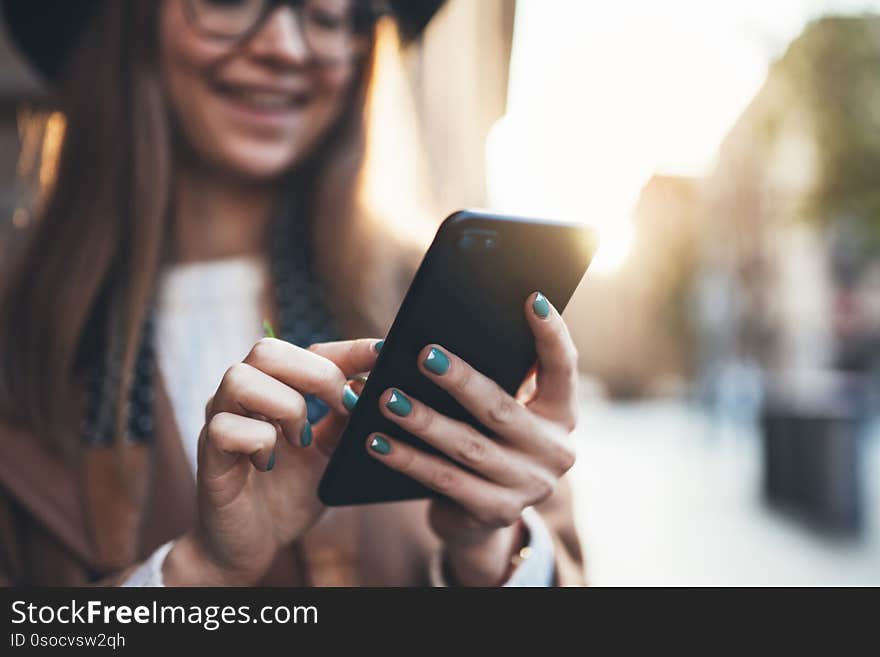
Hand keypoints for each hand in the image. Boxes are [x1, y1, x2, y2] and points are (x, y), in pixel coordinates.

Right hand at [163, 337, 379, 585]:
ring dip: (285, 406)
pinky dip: (259, 442)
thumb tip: (376, 383)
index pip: (308, 350)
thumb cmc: (288, 494)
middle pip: (267, 350)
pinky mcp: (208, 457)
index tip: (383, 354)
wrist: (252, 546)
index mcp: (272, 388)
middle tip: (342, 406)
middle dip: (316, 373)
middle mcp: (241, 397)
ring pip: (240, 378)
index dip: (347, 349)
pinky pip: (224, 428)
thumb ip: (347, 418)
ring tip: (301, 439)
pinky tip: (269, 464)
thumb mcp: (330, 452)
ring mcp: (220, 422)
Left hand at [364, 292, 577, 585]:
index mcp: (562, 415)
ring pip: (468, 447)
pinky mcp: (497, 513)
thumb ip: (497, 377)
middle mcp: (555, 451)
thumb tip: (448, 331)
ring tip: (386, 398)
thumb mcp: (503, 411)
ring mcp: (529, 486)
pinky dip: (407, 459)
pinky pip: (444, 480)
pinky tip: (376, 442)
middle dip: (461, 380)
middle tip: (424, 354)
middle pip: (502, 409)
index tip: (530, 298)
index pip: (563, 368)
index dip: (551, 334)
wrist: (481, 515)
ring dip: (423, 421)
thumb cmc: (488, 440)